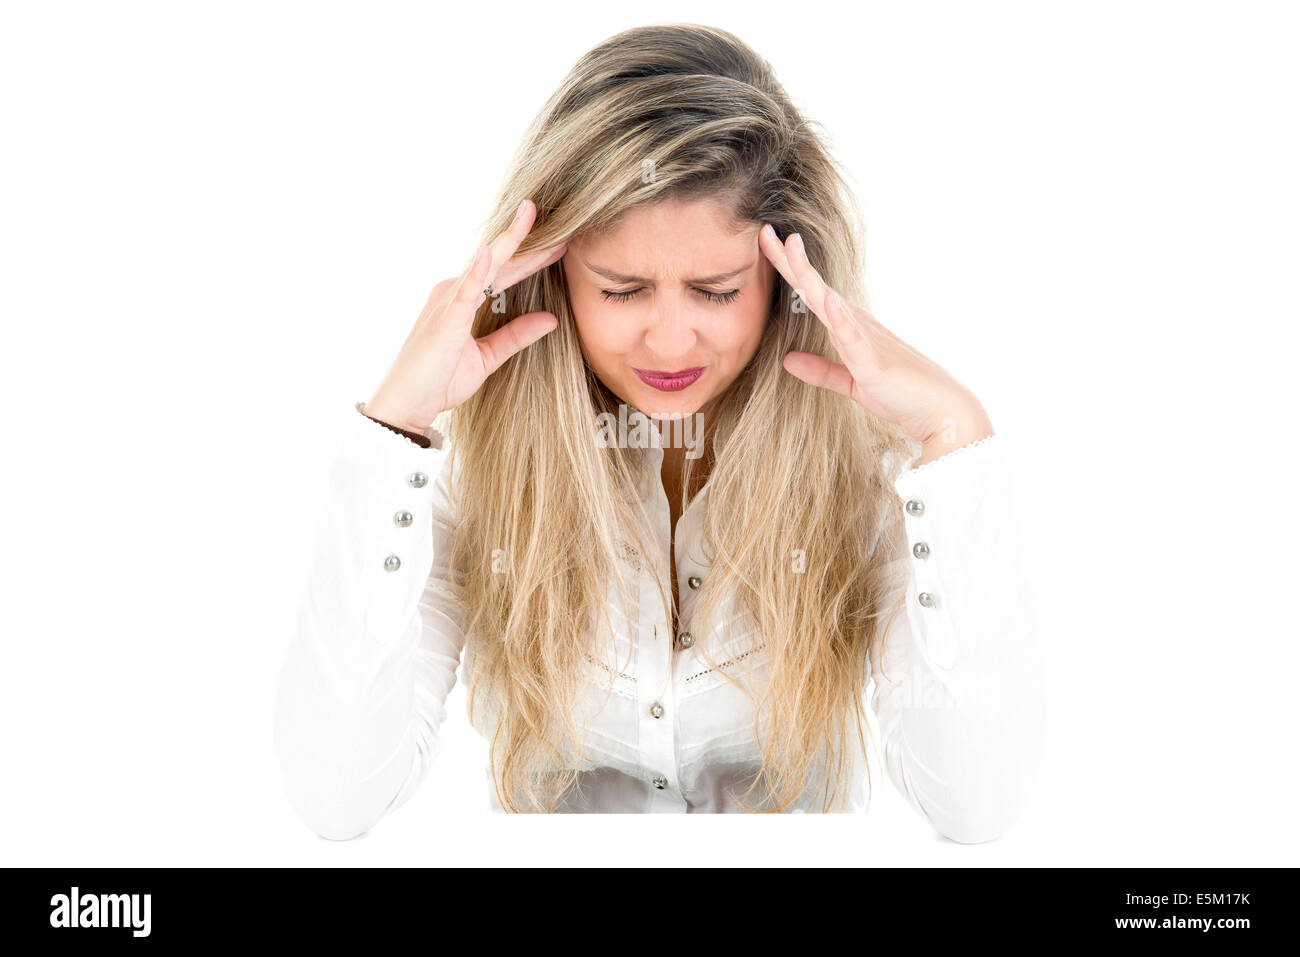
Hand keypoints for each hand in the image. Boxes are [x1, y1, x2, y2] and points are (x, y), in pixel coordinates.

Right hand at [364, 199, 568, 432]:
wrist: (406, 405)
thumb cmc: (439, 381)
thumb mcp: (488, 358)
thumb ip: (516, 336)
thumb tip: (551, 319)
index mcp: (463, 300)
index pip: (505, 273)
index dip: (533, 258)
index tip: (561, 244)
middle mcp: (454, 292)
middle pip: (500, 263)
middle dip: (529, 242)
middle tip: (561, 223)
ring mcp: (447, 302)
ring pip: (485, 266)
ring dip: (509, 242)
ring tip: (529, 216)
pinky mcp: (445, 320)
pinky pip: (465, 291)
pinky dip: (477, 271)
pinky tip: (490, 251)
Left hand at [758, 224, 993, 463]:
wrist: (937, 411)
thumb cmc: (898, 394)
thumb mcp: (850, 383)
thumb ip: (820, 371)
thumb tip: (788, 360)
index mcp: (847, 326)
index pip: (811, 292)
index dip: (788, 268)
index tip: (765, 242)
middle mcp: (854, 324)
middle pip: (815, 287)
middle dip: (789, 260)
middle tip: (765, 231)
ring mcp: (864, 339)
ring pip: (830, 302)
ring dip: (809, 276)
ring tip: (792, 247)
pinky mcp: (873, 361)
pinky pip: (853, 338)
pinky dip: (840, 319)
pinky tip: (828, 300)